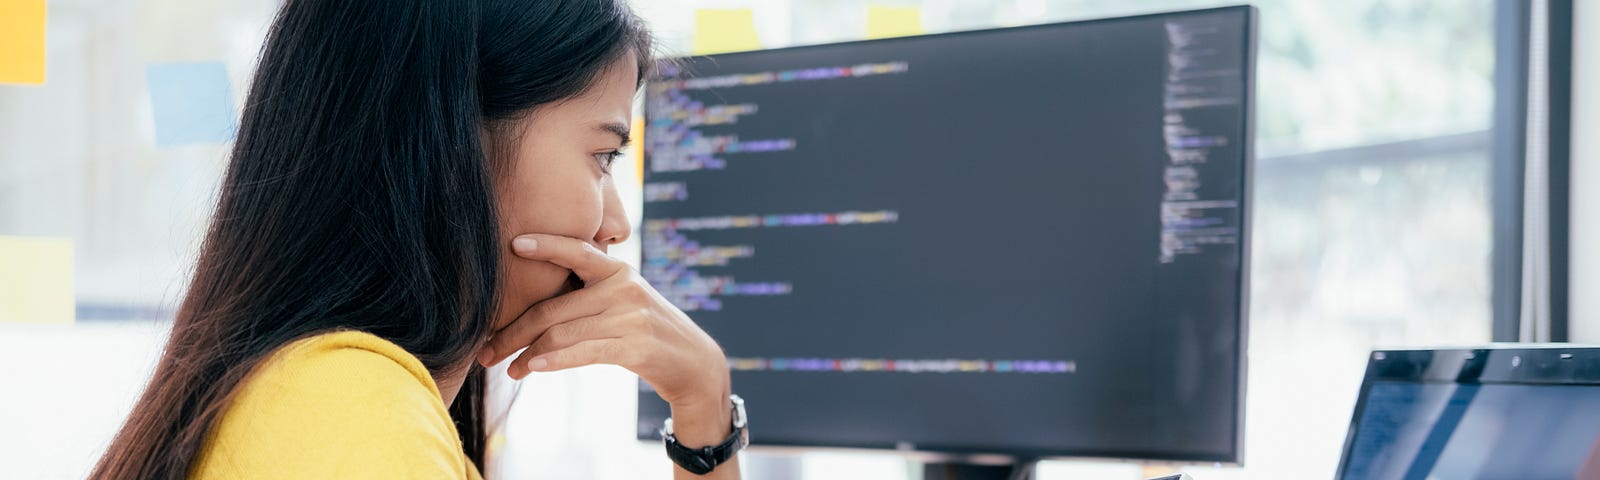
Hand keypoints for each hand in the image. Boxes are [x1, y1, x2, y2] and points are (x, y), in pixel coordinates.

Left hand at [476, 233, 731, 408]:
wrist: (693, 363)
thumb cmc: (646, 331)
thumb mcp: (624, 302)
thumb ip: (589, 294)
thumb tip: (534, 308)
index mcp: (619, 270)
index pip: (576, 251)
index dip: (545, 245)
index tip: (513, 244)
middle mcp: (624, 288)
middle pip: (553, 308)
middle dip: (513, 331)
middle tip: (486, 349)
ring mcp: (630, 317)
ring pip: (562, 333)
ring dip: (526, 354)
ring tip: (506, 369)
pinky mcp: (634, 346)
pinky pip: (582, 352)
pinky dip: (553, 360)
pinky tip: (531, 368)